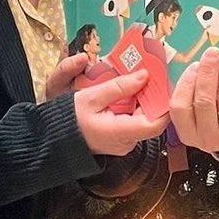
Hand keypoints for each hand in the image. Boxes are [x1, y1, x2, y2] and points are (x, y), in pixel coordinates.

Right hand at [48, 54, 169, 155]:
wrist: (53, 138)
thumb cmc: (69, 118)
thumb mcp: (92, 97)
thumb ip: (119, 87)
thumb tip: (145, 75)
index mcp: (121, 133)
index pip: (156, 124)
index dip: (165, 104)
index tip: (165, 84)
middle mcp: (127, 142)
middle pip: (152, 120)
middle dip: (154, 97)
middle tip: (154, 75)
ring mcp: (124, 143)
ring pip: (144, 120)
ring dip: (145, 101)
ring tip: (142, 79)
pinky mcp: (121, 140)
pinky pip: (135, 122)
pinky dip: (136, 107)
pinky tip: (131, 92)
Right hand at [170, 47, 218, 153]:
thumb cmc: (216, 114)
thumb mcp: (198, 108)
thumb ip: (193, 88)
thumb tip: (199, 56)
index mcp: (188, 132)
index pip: (180, 107)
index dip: (186, 83)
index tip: (194, 64)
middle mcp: (207, 137)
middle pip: (204, 101)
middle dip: (207, 73)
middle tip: (212, 53)